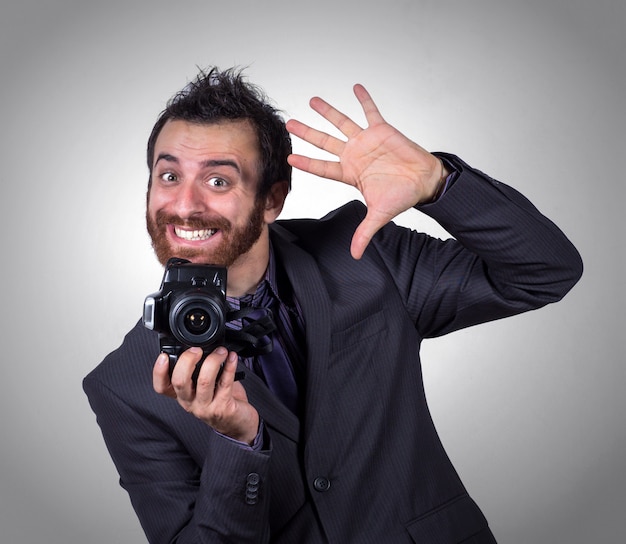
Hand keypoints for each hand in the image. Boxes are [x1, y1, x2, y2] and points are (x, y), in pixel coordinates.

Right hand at [153, 347, 258, 444]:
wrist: (238, 424)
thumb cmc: (221, 402)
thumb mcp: (203, 388)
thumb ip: (198, 371)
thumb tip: (198, 347)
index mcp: (183, 395)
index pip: (162, 387)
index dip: (159, 372)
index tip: (163, 356)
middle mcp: (191, 403)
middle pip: (180, 382)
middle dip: (187, 360)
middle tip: (197, 349)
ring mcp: (206, 407)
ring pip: (204, 381)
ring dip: (213, 360)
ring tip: (221, 351)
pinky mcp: (223, 408)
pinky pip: (225, 382)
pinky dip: (229, 366)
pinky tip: (231, 358)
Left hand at [286, 84, 446, 258]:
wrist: (424, 181)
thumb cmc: (401, 195)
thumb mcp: (379, 215)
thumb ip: (365, 232)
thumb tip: (356, 255)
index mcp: (350, 173)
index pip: (322, 168)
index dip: (306, 163)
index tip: (289, 158)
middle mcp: (354, 155)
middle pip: (324, 142)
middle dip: (307, 133)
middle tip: (290, 123)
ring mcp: (366, 141)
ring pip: (342, 123)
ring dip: (328, 112)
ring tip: (313, 101)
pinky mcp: (382, 129)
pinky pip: (370, 110)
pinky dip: (364, 99)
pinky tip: (355, 87)